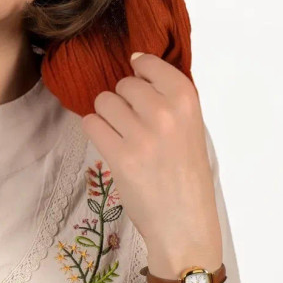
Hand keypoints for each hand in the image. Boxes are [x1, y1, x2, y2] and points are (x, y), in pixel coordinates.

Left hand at [81, 52, 222, 278]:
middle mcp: (165, 113)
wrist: (184, 222)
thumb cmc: (186, 174)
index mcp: (187, 101)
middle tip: (134, 123)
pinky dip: (96, 131)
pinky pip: (91, 124)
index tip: (139, 82)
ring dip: (106, 116)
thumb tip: (134, 60)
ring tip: (122, 135)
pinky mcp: (120, 156)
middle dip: (122, 100)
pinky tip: (110, 144)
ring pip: (103, 102)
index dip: (138, 71)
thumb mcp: (191, 127)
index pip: (148, 63)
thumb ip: (168, 96)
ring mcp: (141, 135)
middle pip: (122, 84)